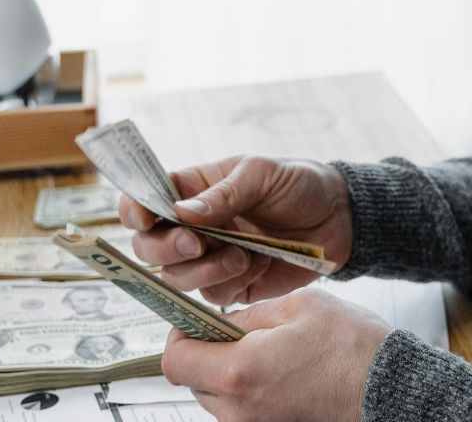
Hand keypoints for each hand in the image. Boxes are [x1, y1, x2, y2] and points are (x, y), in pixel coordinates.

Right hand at [121, 155, 352, 304]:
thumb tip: (181, 212)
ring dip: (203, 270)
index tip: (145, 218)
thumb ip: (223, 194)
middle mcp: (192, 227)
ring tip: (241, 254)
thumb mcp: (262, 174)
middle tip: (197, 243)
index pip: (144, 200)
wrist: (338, 219)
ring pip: (177, 277)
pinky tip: (258, 263)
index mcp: (191, 190)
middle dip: (166, 249)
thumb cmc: (298, 184)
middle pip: (149, 247)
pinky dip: (231, 283)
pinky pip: (212, 296)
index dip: (134, 210)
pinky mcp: (232, 285)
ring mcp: (209, 258)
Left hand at [161, 288, 389, 421]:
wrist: (390, 390)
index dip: (182, 335)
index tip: (198, 321)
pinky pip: (242, 408)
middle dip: (207, 352)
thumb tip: (222, 323)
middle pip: (193, 380)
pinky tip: (282, 369)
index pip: (176, 360)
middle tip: (241, 330)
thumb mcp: (298, 305)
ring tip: (269, 350)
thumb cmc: (351, 346)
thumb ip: (248, 315)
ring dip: (229, 371)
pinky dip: (249, 387)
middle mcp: (238, 409)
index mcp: (239, 372)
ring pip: (216, 396)